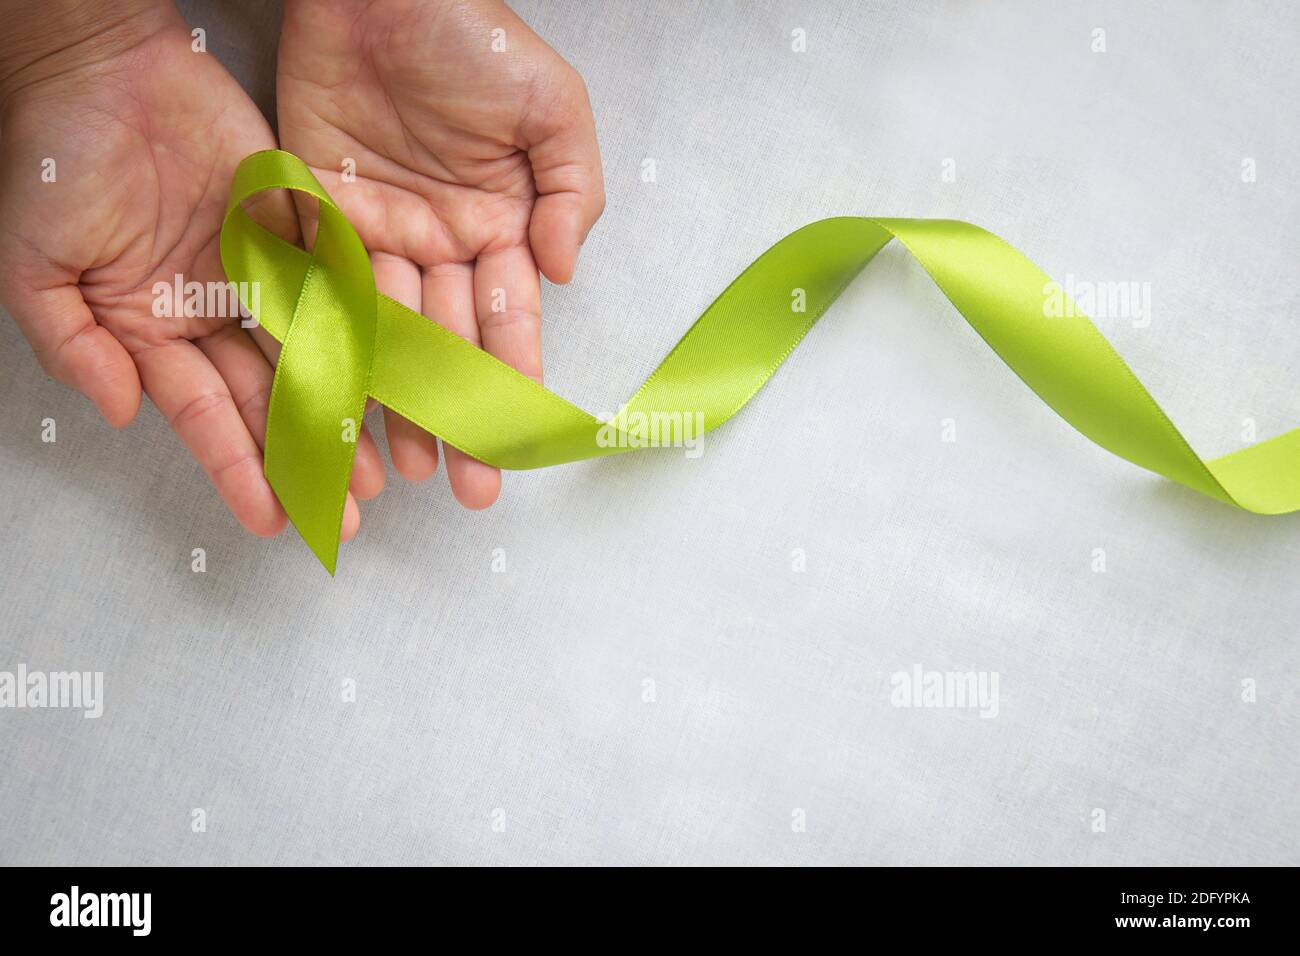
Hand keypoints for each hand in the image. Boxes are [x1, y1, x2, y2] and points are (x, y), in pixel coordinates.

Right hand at [0, 0, 384, 540]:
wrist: (105, 64)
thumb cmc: (55, 160)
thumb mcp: (34, 264)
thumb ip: (74, 343)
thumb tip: (119, 412)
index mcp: (151, 331)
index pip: (204, 414)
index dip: (238, 468)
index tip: (271, 519)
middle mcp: (212, 313)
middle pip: (270, 398)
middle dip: (306, 457)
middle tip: (349, 511)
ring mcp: (259, 276)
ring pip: (314, 355)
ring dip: (347, 411)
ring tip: (382, 466)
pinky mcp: (298, 233)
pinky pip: (338, 288)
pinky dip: (366, 332)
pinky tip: (396, 377)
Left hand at [277, 0, 604, 506]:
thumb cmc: (472, 32)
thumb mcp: (553, 106)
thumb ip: (573, 190)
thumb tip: (563, 271)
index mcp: (501, 226)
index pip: (508, 321)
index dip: (510, 384)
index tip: (514, 445)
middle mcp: (441, 244)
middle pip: (447, 345)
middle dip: (454, 416)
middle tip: (459, 487)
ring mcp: (377, 236)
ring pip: (385, 335)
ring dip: (393, 403)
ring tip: (397, 469)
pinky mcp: (316, 217)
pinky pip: (323, 292)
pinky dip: (328, 346)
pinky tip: (333, 399)